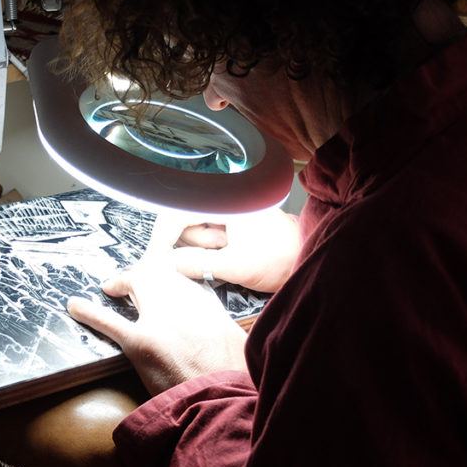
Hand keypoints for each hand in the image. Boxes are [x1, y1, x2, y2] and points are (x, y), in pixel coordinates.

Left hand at [67, 262, 247, 395]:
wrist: (224, 402)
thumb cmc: (232, 378)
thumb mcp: (232, 338)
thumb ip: (215, 321)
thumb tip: (204, 319)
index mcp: (208, 303)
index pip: (181, 272)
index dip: (166, 273)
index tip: (159, 275)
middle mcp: (186, 302)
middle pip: (158, 271)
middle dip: (143, 275)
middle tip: (131, 283)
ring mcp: (161, 320)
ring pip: (136, 284)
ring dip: (122, 283)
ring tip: (110, 287)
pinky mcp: (141, 343)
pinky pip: (110, 322)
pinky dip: (89, 313)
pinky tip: (74, 306)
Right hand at [152, 209, 301, 292]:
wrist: (311, 261)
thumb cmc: (279, 259)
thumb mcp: (235, 266)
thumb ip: (196, 264)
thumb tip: (164, 265)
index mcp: (226, 200)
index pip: (180, 211)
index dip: (163, 236)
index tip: (155, 258)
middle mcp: (227, 200)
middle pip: (187, 220)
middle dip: (187, 246)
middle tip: (190, 266)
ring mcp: (233, 213)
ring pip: (200, 231)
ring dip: (200, 251)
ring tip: (219, 264)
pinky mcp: (238, 225)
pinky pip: (212, 236)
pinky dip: (210, 252)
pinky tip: (221, 263)